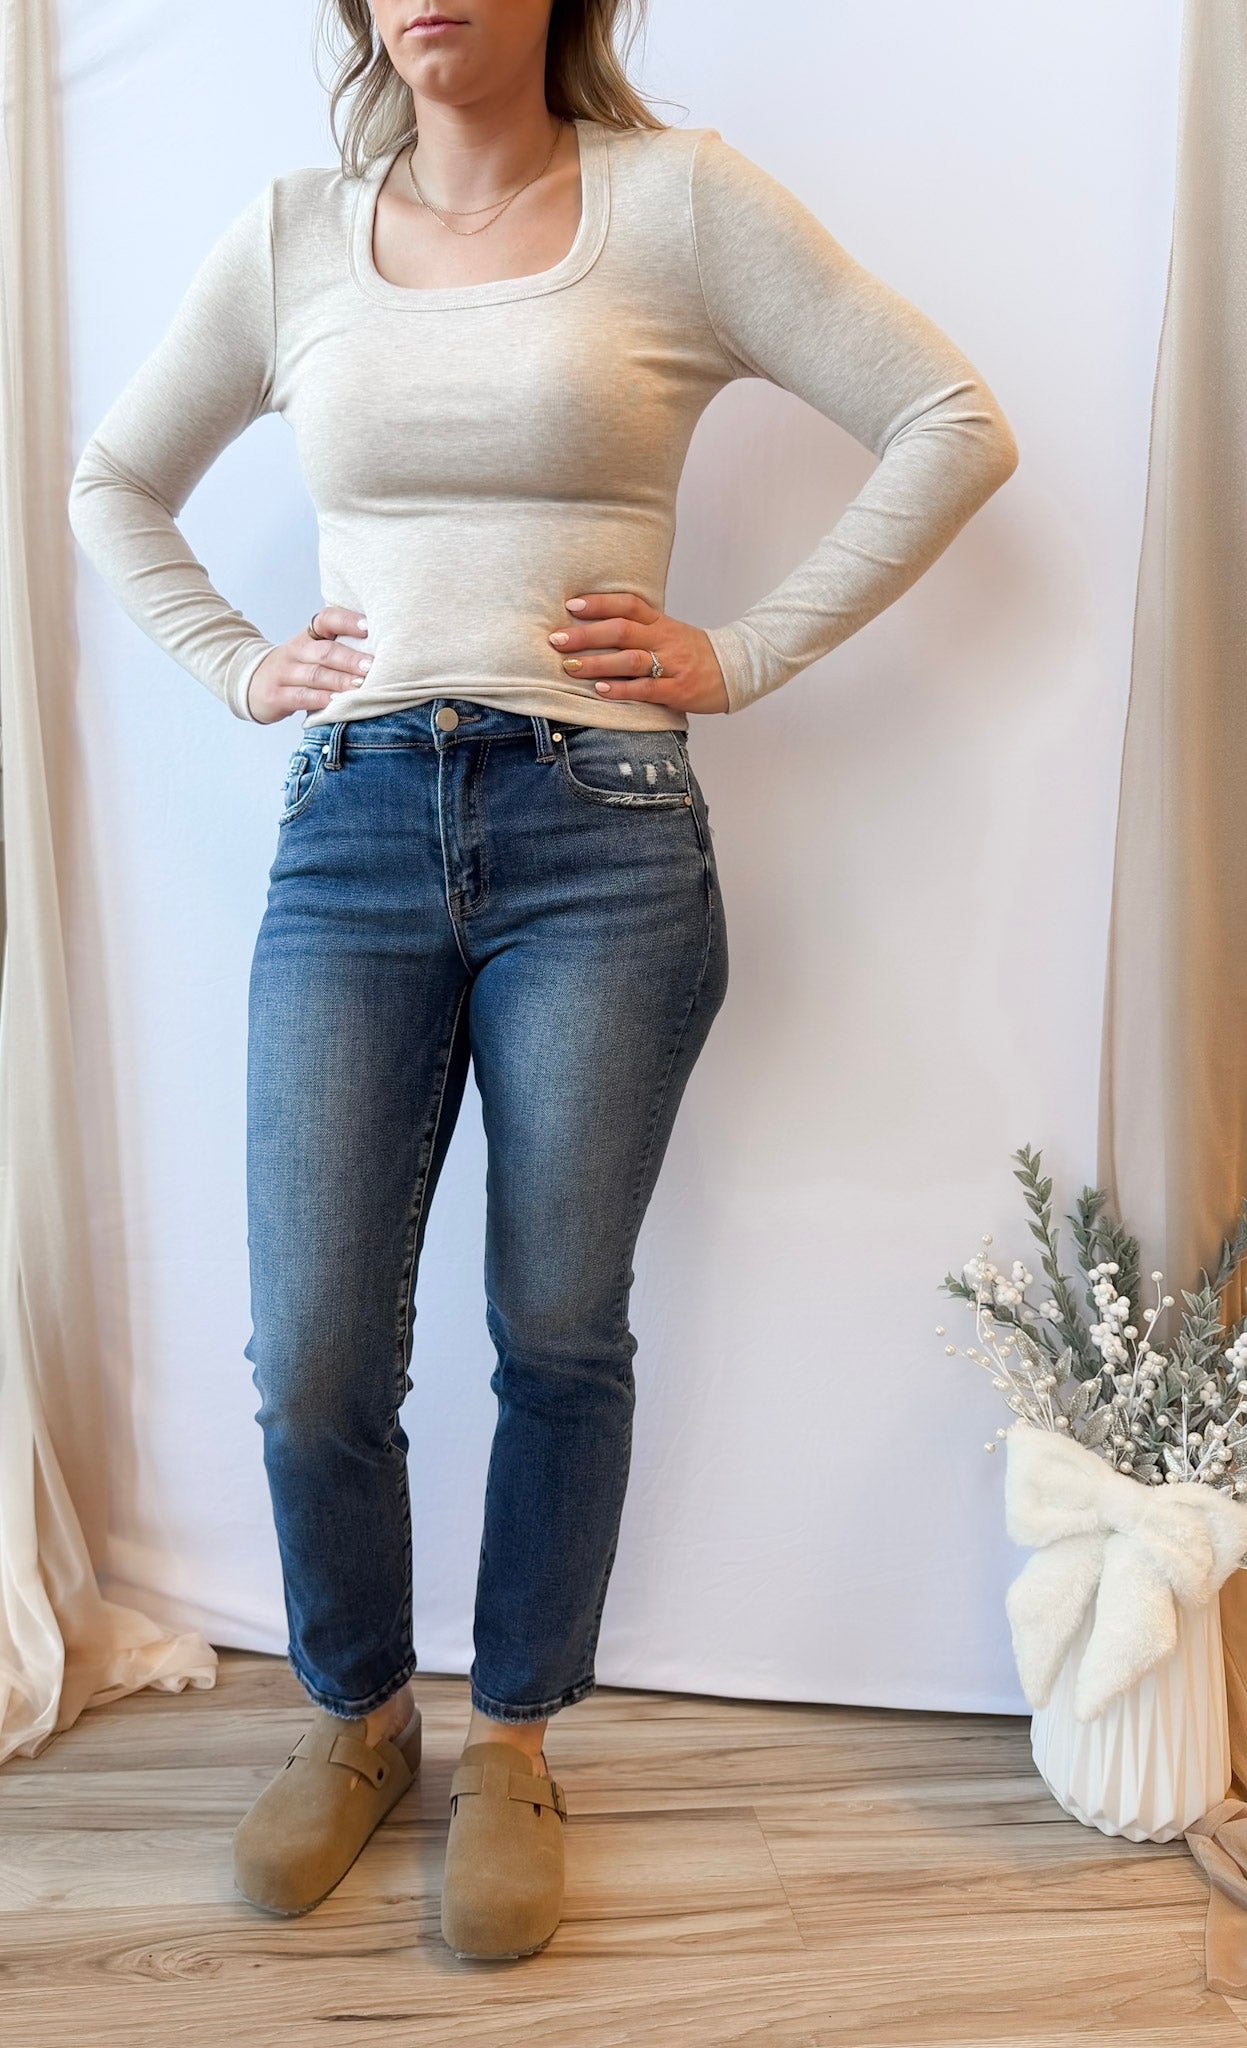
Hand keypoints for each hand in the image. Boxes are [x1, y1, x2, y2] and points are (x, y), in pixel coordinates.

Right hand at [246, 606, 372, 723]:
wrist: (250, 684)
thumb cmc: (296, 670)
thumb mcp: (311, 654)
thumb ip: (338, 650)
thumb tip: (383, 652)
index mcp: (307, 637)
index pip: (326, 619)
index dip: (346, 621)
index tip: (368, 626)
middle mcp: (295, 651)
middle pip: (324, 651)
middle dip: (350, 659)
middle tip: (372, 666)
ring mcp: (284, 673)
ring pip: (315, 675)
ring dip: (340, 680)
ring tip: (361, 686)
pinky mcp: (276, 695)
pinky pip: (301, 696)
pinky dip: (320, 700)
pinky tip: (336, 702)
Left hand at [548, 591, 729, 714]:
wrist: (733, 671)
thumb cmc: (692, 654)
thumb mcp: (668, 632)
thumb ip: (638, 629)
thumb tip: (593, 626)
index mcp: (660, 622)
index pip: (629, 605)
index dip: (600, 603)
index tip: (571, 605)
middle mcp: (664, 639)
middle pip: (621, 631)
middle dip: (585, 635)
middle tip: (556, 640)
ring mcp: (672, 665)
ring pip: (630, 660)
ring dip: (596, 663)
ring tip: (569, 667)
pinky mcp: (678, 690)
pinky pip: (647, 689)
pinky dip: (622, 689)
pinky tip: (600, 690)